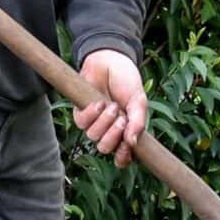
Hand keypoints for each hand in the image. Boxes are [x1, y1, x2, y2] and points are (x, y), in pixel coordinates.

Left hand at [74, 50, 147, 167]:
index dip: (123, 158)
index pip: (122, 155)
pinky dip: (92, 114)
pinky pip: (82, 124)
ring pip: (93, 137)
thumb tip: (133, 143)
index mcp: (125, 131)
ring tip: (112, 105)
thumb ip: (138, 123)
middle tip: (121, 119)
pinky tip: (99, 102)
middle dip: (113, 136)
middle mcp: (109, 130)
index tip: (127, 149)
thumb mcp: (138, 102)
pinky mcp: (81, 113)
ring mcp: (94, 122)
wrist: (111, 61)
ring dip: (104, 122)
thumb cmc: (127, 81)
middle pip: (105, 148)